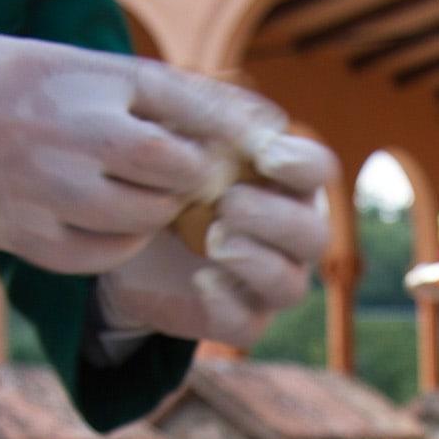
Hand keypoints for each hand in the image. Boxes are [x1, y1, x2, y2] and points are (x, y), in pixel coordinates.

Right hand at [0, 34, 290, 273]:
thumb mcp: (55, 59)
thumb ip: (126, 87)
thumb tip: (215, 113)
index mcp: (86, 75)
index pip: (188, 103)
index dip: (229, 129)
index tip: (251, 143)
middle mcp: (74, 128)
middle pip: (175, 168)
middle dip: (193, 178)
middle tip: (194, 180)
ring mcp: (48, 185)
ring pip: (143, 218)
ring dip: (157, 215)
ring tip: (148, 201)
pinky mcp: (24, 233)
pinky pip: (102, 255)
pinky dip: (119, 247)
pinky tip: (112, 229)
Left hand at [97, 137, 335, 348]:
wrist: (118, 232)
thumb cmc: (160, 175)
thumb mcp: (174, 136)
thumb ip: (207, 120)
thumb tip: (247, 113)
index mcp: (282, 184)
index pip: (319, 171)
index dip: (302, 164)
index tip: (265, 156)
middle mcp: (286, 238)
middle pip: (314, 235)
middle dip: (275, 219)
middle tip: (227, 204)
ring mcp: (265, 283)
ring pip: (290, 286)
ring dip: (257, 261)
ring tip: (214, 240)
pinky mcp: (235, 319)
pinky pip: (247, 325)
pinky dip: (227, 303)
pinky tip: (201, 279)